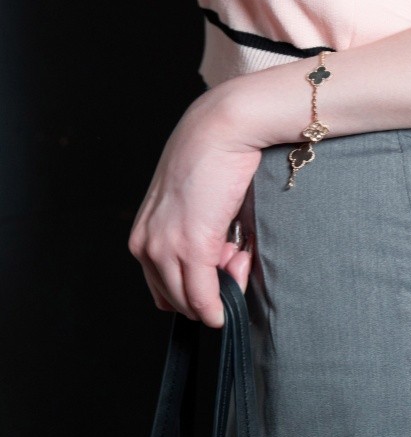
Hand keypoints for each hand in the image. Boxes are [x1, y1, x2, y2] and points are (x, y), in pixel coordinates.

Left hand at [128, 92, 262, 327]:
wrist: (221, 130)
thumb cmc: (212, 159)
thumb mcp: (194, 206)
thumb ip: (200, 239)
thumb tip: (224, 267)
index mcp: (143, 233)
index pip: (161, 285)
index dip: (192, 289)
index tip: (218, 274)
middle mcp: (146, 244)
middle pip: (172, 298)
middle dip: (207, 294)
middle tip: (236, 264)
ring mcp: (166, 247)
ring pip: (188, 301)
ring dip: (218, 295)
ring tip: (240, 259)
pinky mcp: (191, 246)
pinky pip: (203, 296)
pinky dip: (217, 307)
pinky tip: (230, 298)